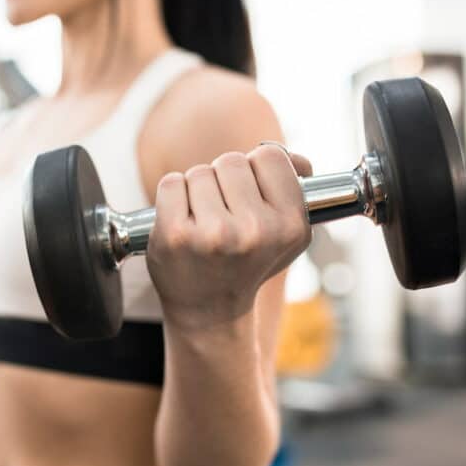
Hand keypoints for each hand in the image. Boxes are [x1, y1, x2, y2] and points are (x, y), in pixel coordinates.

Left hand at [146, 144, 313, 328]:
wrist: (209, 308)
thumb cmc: (246, 261)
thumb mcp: (285, 232)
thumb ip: (294, 185)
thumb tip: (290, 156)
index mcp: (289, 225)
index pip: (270, 156)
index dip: (256, 170)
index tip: (250, 196)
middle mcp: (255, 230)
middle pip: (231, 161)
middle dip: (223, 180)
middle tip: (223, 214)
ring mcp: (213, 233)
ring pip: (199, 173)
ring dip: (196, 191)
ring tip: (203, 223)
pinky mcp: (175, 235)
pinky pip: (170, 184)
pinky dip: (171, 197)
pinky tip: (181, 223)